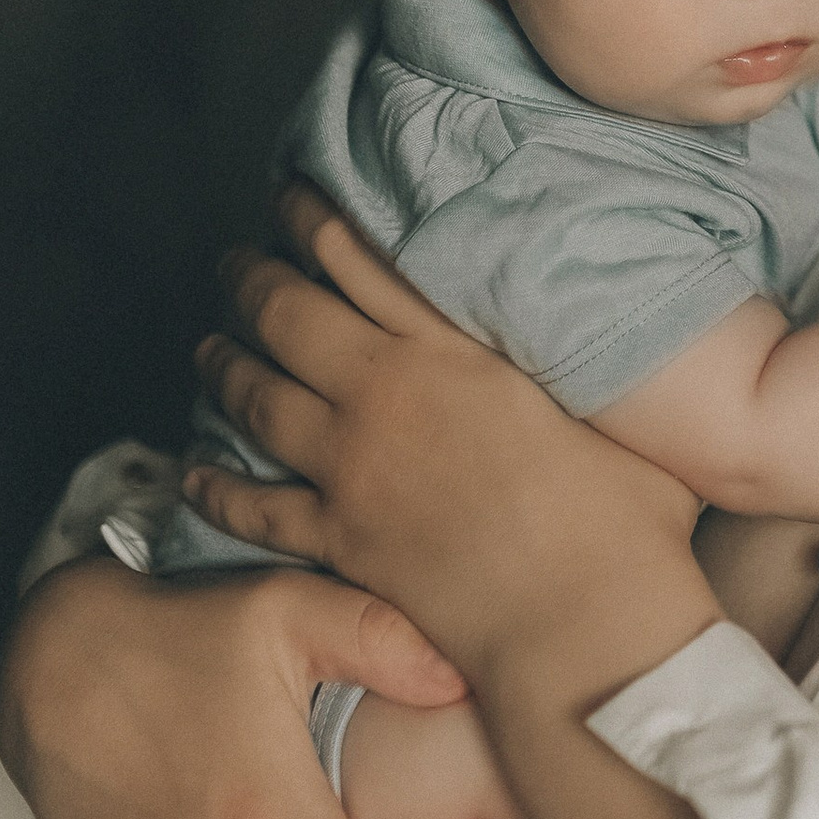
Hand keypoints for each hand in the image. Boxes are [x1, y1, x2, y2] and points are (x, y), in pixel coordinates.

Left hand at [182, 180, 712, 703]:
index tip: (290, 197)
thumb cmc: (624, 518)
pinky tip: (194, 471)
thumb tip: (605, 333)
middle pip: (288, 315)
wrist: (583, 621)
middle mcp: (388, 394)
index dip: (314, 220)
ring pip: (257, 397)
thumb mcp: (614, 409)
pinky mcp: (339, 539)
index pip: (361, 261)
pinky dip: (216, 485)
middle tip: (234, 263)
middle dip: (251, 279)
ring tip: (208, 345)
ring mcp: (353, 468)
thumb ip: (581, 365)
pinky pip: (252, 505)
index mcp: (454, 350)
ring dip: (224, 364)